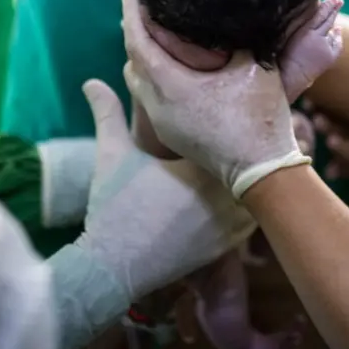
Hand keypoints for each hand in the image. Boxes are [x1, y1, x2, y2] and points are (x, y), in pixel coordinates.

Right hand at [75, 79, 256, 300]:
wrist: (113, 266)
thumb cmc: (113, 207)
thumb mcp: (111, 155)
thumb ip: (108, 114)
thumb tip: (91, 81)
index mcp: (202, 169)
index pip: (233, 138)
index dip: (232, 126)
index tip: (230, 113)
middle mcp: (223, 198)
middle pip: (251, 164)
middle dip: (247, 151)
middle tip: (246, 133)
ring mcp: (228, 226)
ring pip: (257, 193)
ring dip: (252, 179)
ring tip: (246, 161)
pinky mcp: (227, 246)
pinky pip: (251, 219)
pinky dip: (248, 206)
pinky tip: (237, 192)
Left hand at [121, 0, 340, 197]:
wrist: (263, 172)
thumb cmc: (259, 119)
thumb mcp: (255, 67)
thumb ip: (239, 37)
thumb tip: (237, 12)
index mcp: (170, 86)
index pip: (136, 38)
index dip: (131, 8)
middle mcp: (157, 106)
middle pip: (132, 58)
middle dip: (136, 29)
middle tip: (149, 5)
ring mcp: (163, 124)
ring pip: (139, 81)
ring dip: (145, 56)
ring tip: (161, 33)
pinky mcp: (173, 135)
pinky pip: (152, 97)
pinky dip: (156, 76)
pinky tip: (176, 68)